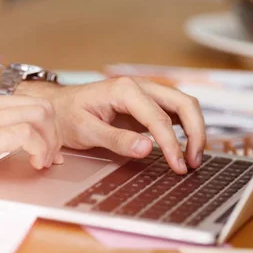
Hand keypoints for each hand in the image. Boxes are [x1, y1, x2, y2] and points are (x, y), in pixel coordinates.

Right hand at [0, 89, 62, 184]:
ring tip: (43, 164)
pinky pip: (27, 135)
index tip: (48, 147)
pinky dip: (39, 150)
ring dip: (51, 142)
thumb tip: (2, 138)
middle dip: (55, 134)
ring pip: (41, 116)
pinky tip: (34, 165)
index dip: (46, 124)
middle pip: (43, 106)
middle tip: (51, 158)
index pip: (29, 100)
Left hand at [26, 76, 205, 173]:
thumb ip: (116, 140)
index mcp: (124, 90)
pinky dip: (185, 128)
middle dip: (195, 133)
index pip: (159, 118)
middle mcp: (140, 86)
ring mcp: (146, 93)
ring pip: (184, 105)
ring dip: (194, 130)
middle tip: (193, 162)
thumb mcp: (86, 132)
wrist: (57, 108)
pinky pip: (174, 112)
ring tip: (193, 159)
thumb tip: (147, 149)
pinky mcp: (147, 104)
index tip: (178, 166)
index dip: (172, 144)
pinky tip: (185, 148)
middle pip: (184, 103)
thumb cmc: (68, 117)